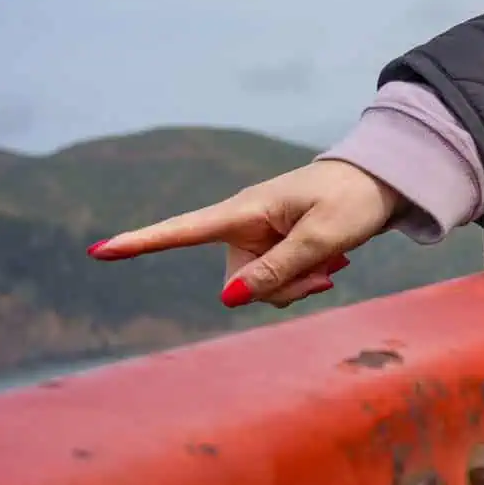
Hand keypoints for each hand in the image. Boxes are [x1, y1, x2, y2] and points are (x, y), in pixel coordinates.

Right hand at [88, 159, 403, 308]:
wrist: (383, 182)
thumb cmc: (354, 199)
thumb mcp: (322, 237)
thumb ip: (279, 269)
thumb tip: (228, 301)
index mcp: (246, 211)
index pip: (184, 230)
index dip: (142, 243)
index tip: (99, 251)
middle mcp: (245, 226)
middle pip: (240, 285)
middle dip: (282, 289)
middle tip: (327, 270)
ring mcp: (260, 239)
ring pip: (261, 291)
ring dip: (298, 286)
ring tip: (333, 259)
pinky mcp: (275, 249)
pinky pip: (279, 285)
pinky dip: (305, 282)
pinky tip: (332, 263)